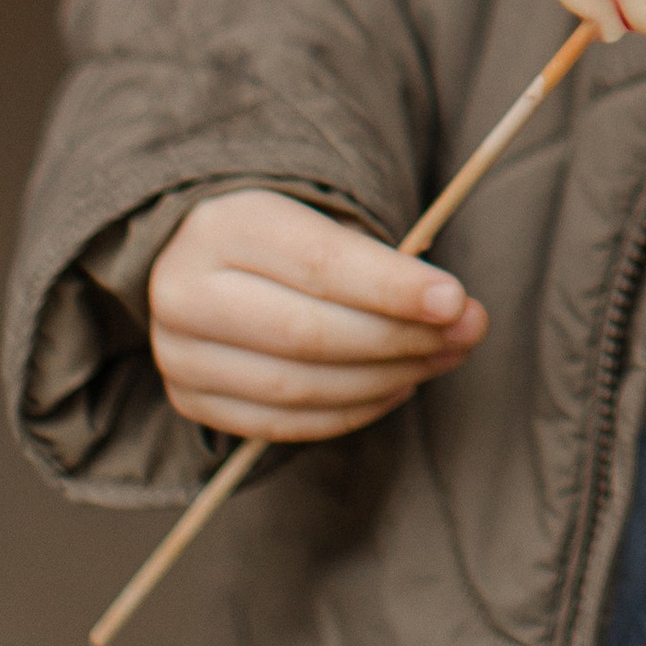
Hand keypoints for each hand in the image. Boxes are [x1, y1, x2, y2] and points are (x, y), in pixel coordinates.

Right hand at [146, 189, 488, 443]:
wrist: (200, 260)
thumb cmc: (285, 237)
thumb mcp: (319, 220)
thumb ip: (381, 262)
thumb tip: (457, 314)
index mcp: (224, 226)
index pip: (320, 264)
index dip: (394, 288)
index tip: (457, 302)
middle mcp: (186, 291)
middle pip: (310, 333)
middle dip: (400, 339)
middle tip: (465, 334)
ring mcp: (179, 354)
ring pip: (298, 387)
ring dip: (385, 380)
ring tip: (439, 359)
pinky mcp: (190, 401)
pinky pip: (282, 425)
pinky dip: (350, 412)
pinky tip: (396, 387)